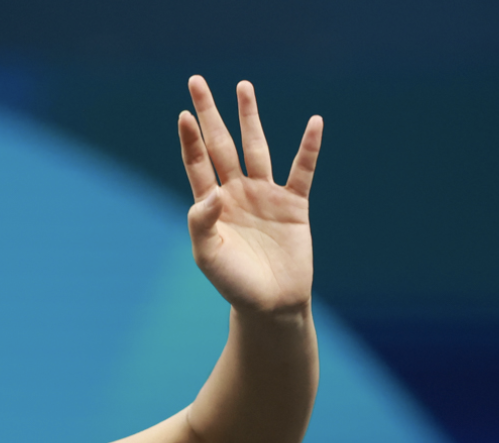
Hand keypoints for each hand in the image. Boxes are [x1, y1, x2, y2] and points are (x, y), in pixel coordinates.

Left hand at [179, 77, 321, 315]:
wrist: (270, 304)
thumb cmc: (234, 283)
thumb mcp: (208, 257)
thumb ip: (202, 224)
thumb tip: (211, 194)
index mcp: (211, 205)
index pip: (197, 164)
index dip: (190, 139)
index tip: (184, 115)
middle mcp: (236, 193)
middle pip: (221, 145)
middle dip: (210, 114)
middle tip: (197, 81)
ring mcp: (265, 195)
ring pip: (256, 148)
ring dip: (250, 117)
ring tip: (243, 87)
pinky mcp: (294, 204)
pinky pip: (302, 170)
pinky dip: (309, 148)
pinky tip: (314, 123)